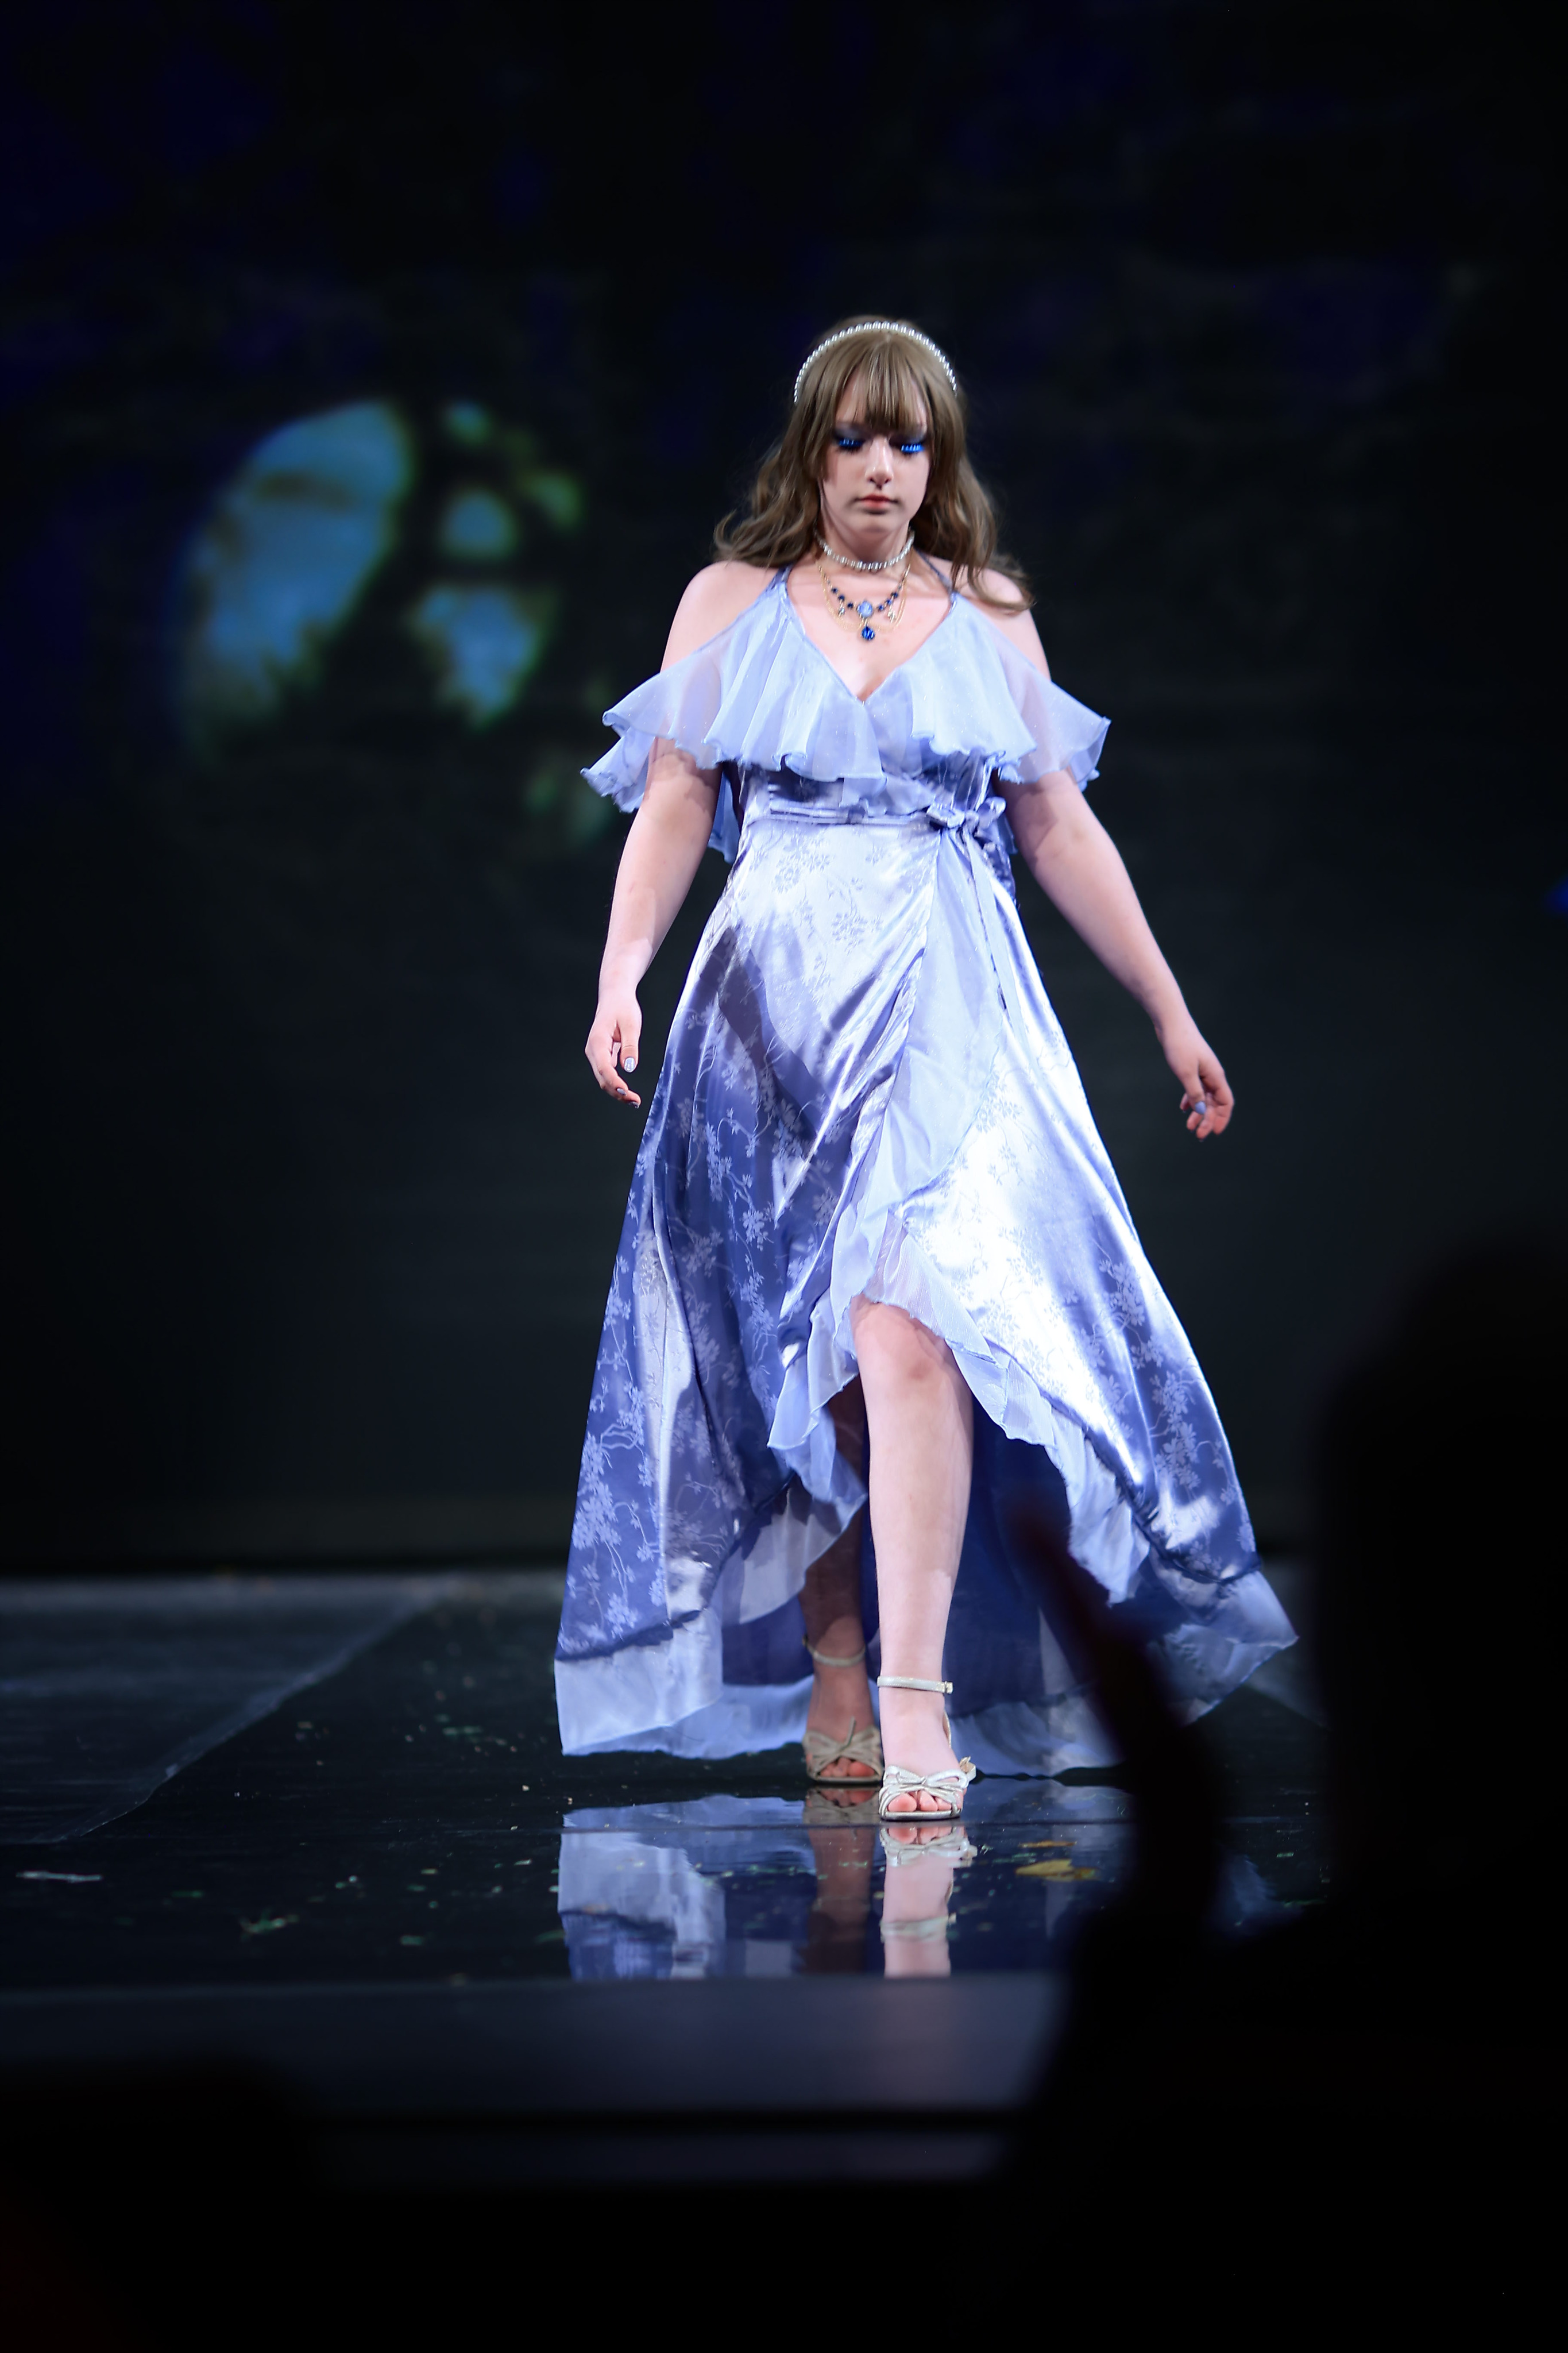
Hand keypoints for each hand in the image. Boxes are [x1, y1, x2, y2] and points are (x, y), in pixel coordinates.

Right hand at [585, 979, 643, 1105]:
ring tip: (634, 1101)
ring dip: (617, 1090)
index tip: (625, 1092)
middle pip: (602, 1077)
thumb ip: (630, 1046)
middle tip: (635, 1101)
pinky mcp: (603, 1055)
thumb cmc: (622, 1007)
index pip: (603, 1067)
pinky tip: (628, 1092)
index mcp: (597, 1041)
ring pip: (604, 1078)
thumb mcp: (631, 1024)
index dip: (614, 1081)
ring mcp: (597, 1054)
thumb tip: (629, 1067)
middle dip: (617, 1092)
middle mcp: (593, 1050)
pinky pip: (608, 1073)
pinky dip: (617, 1083)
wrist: (615, 997)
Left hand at [1158, 1017, 1232, 1138]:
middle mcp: (1212, 1075)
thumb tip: (1200, 1111)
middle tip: (1198, 1135)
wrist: (1171, 1023)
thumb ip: (1194, 1093)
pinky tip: (1183, 1108)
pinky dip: (1191, 1099)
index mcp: (1216, 1076)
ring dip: (1198, 1112)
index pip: (1226, 1103)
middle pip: (1215, 1103)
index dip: (1222, 1119)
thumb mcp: (1186, 1073)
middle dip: (1208, 1120)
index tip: (1213, 1132)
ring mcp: (1203, 1071)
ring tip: (1189, 1126)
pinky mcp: (1192, 1068)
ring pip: (1204, 1097)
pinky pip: (1196, 1089)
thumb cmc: (1180, 1046)